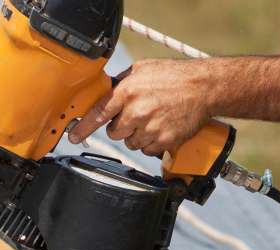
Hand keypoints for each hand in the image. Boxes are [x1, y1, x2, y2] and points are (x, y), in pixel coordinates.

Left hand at [67, 59, 212, 155]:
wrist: (206, 87)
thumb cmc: (175, 75)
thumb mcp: (142, 69)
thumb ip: (120, 83)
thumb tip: (102, 93)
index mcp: (128, 91)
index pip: (98, 114)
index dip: (83, 128)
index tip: (74, 137)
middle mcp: (137, 111)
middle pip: (114, 132)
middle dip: (121, 126)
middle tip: (137, 114)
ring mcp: (151, 128)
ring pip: (130, 143)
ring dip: (137, 135)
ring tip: (153, 119)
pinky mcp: (165, 141)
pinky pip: (147, 150)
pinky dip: (152, 143)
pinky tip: (162, 127)